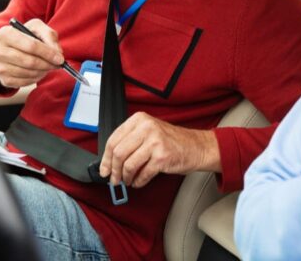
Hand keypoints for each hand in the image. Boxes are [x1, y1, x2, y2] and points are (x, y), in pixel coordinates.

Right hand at [0, 18, 64, 87]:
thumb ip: (49, 36)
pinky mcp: (3, 79)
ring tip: (48, 66)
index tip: (60, 58)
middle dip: (47, 64)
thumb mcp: (36, 28)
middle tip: (57, 64)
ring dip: (43, 71)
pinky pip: (25, 82)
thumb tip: (57, 53)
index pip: (31, 46)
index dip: (48, 53)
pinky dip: (36, 78)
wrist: (7, 49)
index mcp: (5, 34)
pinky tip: (39, 71)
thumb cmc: (24, 37)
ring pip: (28, 73)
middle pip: (30, 61)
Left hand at [99, 113, 219, 187]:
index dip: (106, 158)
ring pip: (128, 165)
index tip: (104, 169)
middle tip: (114, 179)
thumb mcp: (149, 131)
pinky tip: (138, 182)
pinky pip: (142, 174)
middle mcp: (146, 127)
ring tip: (127, 181)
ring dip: (125, 177)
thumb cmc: (172, 141)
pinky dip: (138, 181)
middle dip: (114, 170)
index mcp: (139, 119)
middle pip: (119, 153)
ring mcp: (155, 142)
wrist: (196, 146)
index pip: (113, 139)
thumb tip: (109, 160)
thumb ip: (130, 140)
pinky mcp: (162, 157)